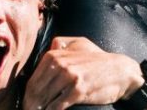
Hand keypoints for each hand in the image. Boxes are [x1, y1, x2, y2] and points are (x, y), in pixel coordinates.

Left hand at [22, 36, 143, 109]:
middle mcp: (61, 63)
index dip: (27, 94)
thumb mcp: (78, 43)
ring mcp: (69, 77)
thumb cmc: (97, 59)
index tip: (26, 104)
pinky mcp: (78, 91)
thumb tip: (44, 52)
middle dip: (30, 104)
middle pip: (36, 90)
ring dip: (38, 109)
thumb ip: (60, 44)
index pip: (33, 78)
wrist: (120, 70)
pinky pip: (57, 106)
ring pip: (44, 99)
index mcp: (56, 53)